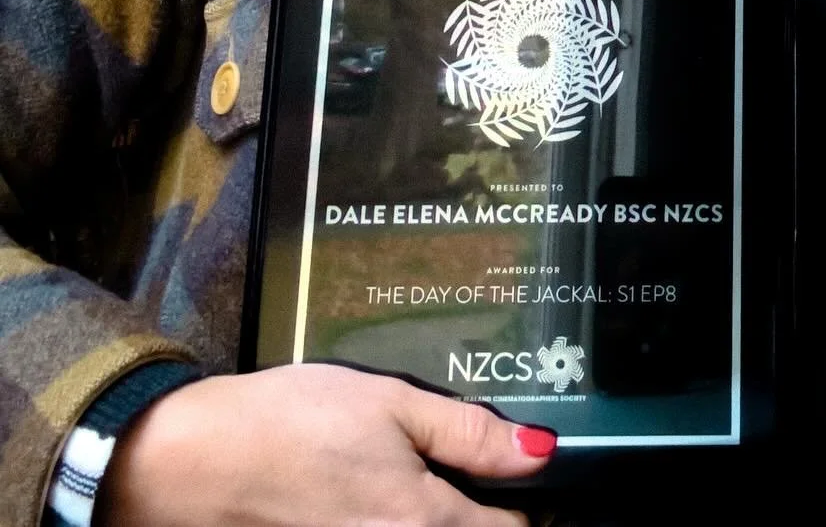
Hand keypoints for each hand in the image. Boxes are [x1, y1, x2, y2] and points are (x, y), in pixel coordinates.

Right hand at [97, 363, 554, 526]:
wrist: (192, 464)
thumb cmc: (291, 423)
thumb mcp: (391, 404)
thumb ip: (470, 433)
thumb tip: (539, 451)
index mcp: (424, 523)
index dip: (519, 501)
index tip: (513, 477)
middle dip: (476, 514)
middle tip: (462, 477)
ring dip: (434, 519)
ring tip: (401, 481)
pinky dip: (389, 525)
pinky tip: (367, 496)